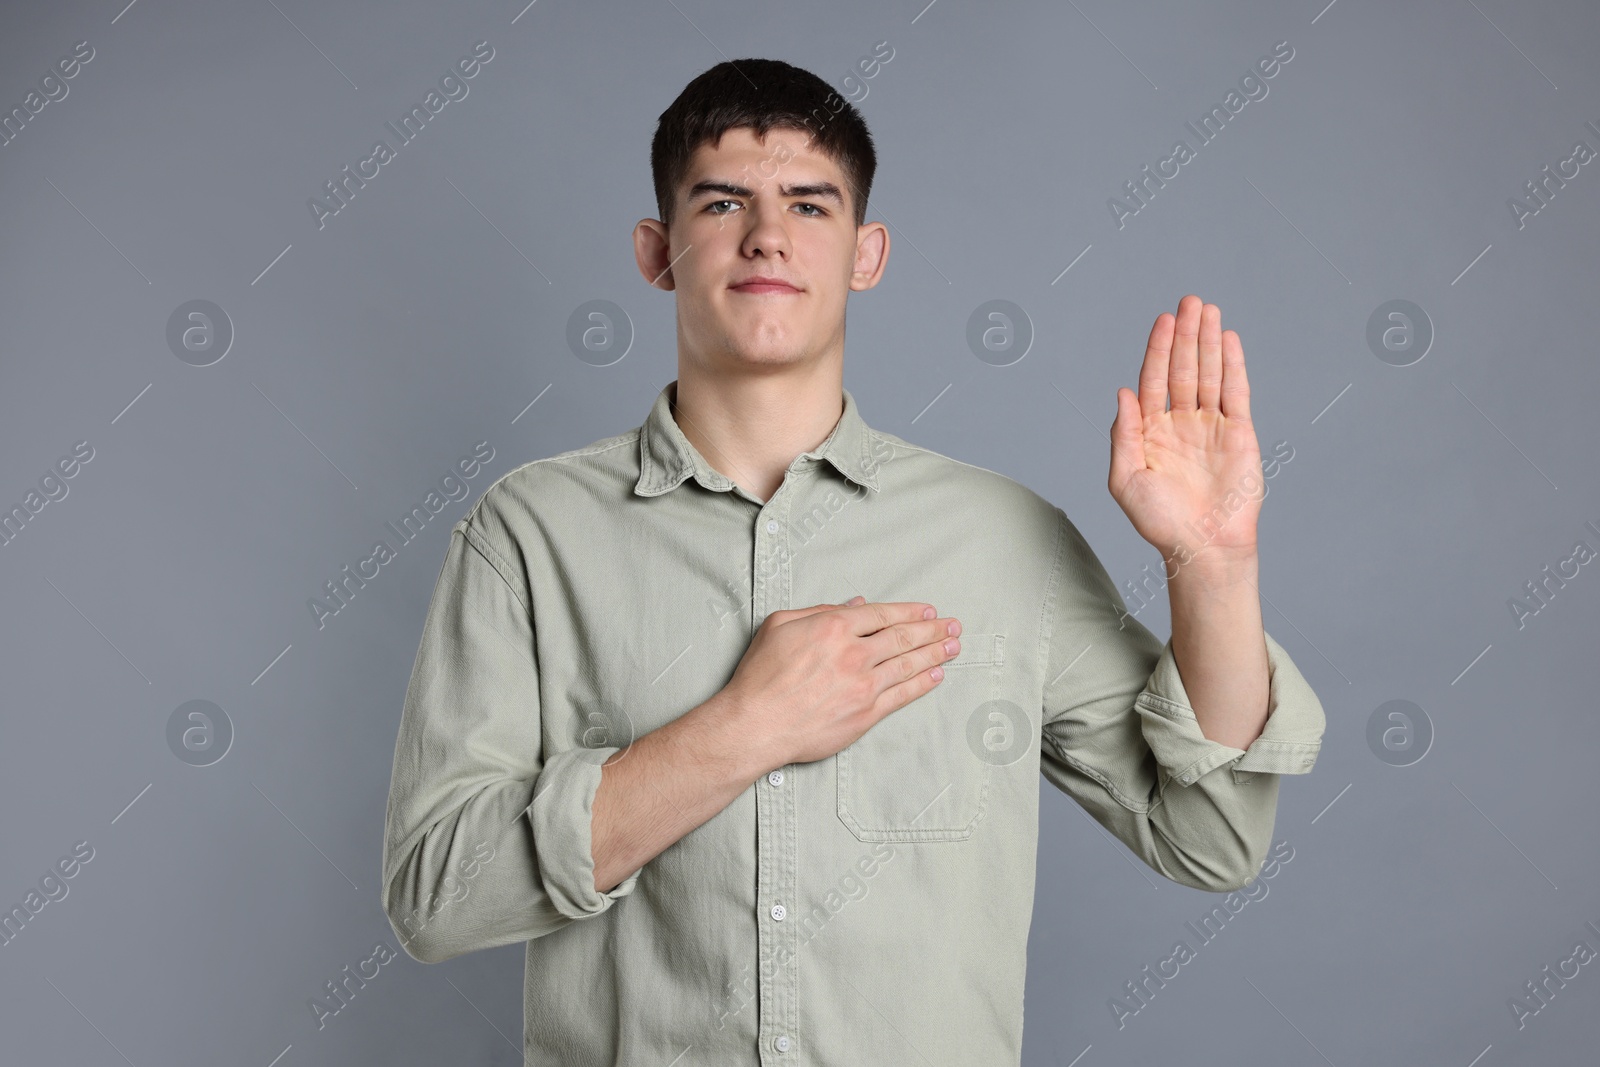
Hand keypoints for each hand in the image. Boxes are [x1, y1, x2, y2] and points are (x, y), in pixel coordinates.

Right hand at [717, 596, 962, 768]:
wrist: (756, 724)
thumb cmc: (761, 675)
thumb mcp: (779, 625)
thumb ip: (818, 610)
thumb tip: (854, 606)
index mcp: (834, 627)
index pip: (882, 614)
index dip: (910, 612)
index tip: (928, 612)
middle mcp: (854, 654)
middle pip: (903, 637)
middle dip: (933, 630)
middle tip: (953, 626)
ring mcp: (863, 685)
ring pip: (908, 665)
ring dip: (936, 654)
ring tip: (954, 646)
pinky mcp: (866, 714)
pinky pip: (903, 695)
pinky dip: (923, 683)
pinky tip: (936, 675)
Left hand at [1109, 294, 1263, 568]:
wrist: (1202, 547)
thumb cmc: (1159, 521)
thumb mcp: (1125, 479)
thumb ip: (1123, 435)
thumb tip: (1123, 393)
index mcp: (1151, 432)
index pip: (1154, 380)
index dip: (1158, 349)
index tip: (1163, 320)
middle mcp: (1180, 424)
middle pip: (1184, 369)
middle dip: (1185, 335)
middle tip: (1188, 301)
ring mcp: (1210, 427)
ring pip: (1209, 374)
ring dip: (1208, 341)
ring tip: (1207, 309)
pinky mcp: (1238, 435)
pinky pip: (1235, 392)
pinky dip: (1232, 365)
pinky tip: (1228, 339)